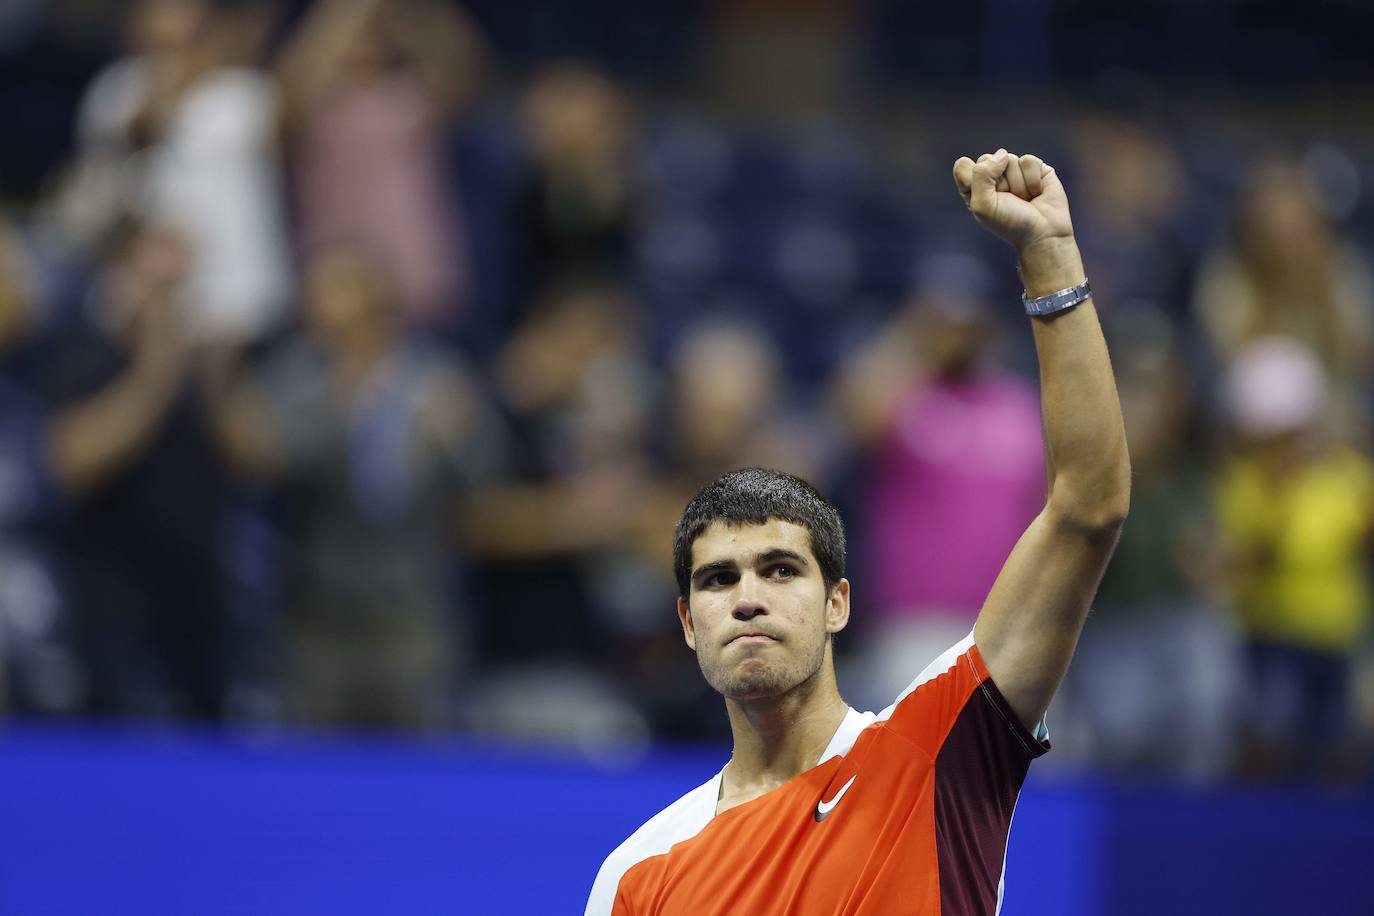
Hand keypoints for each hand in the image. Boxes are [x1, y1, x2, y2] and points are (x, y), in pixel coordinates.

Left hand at [952, 150, 1073, 250]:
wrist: (1043, 232)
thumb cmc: (1010, 223)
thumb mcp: (983, 205)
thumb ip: (981, 175)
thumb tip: (1002, 154)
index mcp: (973, 186)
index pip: (963, 165)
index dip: (974, 180)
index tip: (986, 199)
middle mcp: (992, 176)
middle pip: (986, 159)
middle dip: (999, 183)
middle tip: (1008, 200)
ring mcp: (1014, 170)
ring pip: (1010, 159)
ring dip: (1018, 184)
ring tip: (1024, 199)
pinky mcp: (1034, 167)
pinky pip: (1029, 160)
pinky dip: (1033, 180)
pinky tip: (1036, 192)